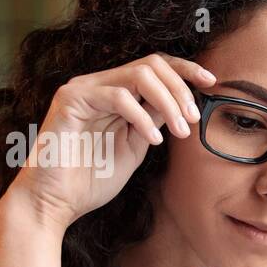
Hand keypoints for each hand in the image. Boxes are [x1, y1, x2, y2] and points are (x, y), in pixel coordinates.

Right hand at [0, 53, 216, 231]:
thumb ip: (154, 121)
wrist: (55, 202)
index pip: (154, 66)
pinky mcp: (70, 100)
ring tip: (182, 130)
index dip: (184, 70)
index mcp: (113, 93)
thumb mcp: (135, 147)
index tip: (211, 83)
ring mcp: (83, 89)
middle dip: (181, 88)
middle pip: (151, 63)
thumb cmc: (91, 180)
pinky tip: (154, 140)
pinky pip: (118, 96)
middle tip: (195, 118)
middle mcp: (97, 84)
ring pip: (139, 74)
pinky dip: (142, 117)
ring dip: (169, 101)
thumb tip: (182, 104)